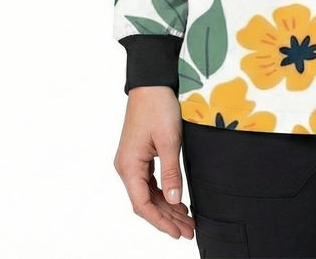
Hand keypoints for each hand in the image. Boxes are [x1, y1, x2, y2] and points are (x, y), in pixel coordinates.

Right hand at [113, 86, 195, 239]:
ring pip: (149, 193)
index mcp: (129, 166)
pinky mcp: (139, 155)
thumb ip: (171, 172)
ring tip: (187, 220)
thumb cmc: (158, 106)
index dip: (161, 221)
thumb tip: (174, 200)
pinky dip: (164, 192)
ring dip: (167, 207)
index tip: (178, 232)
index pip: (143, 204)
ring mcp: (132, 162)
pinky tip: (177, 201)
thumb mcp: (169, 140)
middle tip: (189, 230)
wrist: (151, 82)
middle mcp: (126, 167)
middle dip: (168, 218)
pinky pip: (150, 182)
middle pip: (146, 202)